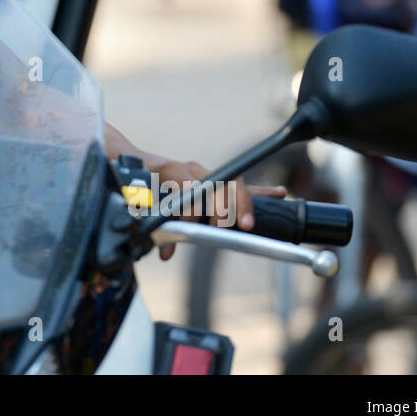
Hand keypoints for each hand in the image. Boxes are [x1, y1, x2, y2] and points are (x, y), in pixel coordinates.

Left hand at [144, 158, 287, 260]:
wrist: (137, 162)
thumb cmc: (138, 182)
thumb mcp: (141, 202)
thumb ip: (155, 226)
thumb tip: (166, 253)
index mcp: (174, 171)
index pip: (192, 186)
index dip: (196, 207)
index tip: (197, 226)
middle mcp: (193, 169)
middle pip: (218, 183)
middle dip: (227, 206)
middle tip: (235, 227)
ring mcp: (206, 173)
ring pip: (232, 183)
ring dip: (245, 202)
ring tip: (251, 221)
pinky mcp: (216, 181)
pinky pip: (240, 186)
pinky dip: (259, 192)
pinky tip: (279, 193)